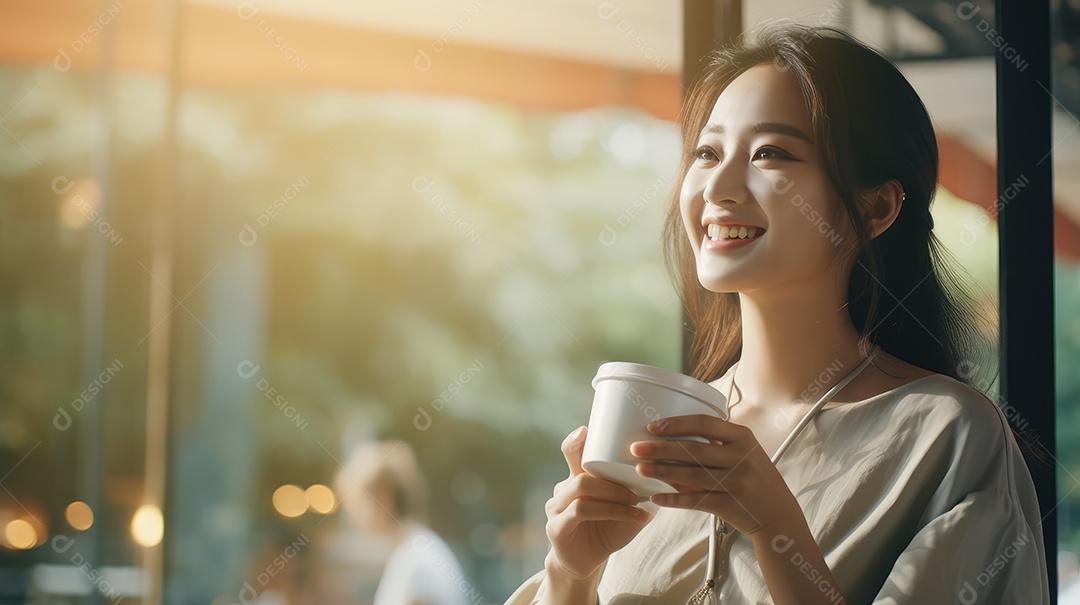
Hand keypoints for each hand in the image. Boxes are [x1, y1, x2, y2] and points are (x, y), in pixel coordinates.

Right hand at [543, 426, 651, 580]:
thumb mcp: (623, 509)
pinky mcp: (556, 528)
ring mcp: (556, 508)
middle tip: (637, 488)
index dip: (575, 441)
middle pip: (581, 470)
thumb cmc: (606, 531)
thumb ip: (633, 492)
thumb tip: (662, 477)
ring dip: (613, 494)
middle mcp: (562, 490)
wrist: (586, 563)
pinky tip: (631, 516)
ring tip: (636, 502)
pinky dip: (610, 511)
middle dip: (612, 477)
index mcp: (575, 479)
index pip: (570, 453)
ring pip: (582, 488)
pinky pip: (581, 511)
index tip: (586, 430)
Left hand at [630, 415, 800, 535]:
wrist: (779, 514)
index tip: (652, 427)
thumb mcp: (745, 451)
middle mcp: (741, 458)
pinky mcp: (731, 506)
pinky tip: (657, 498)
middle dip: (661, 448)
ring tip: (640, 469)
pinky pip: (697, 501)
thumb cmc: (754, 478)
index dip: (676, 424)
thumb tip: (671, 436)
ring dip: (662, 472)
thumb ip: (717, 442)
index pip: (705, 423)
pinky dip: (675, 500)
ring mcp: (737, 483)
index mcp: (742, 437)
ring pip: (692, 475)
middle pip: (694, 449)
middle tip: (636, 448)